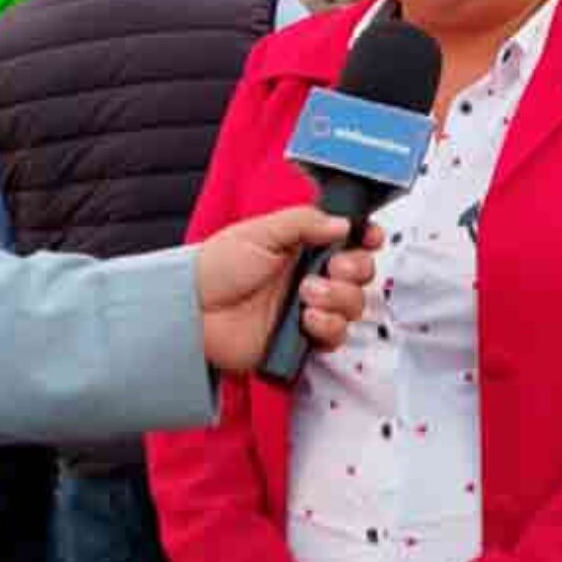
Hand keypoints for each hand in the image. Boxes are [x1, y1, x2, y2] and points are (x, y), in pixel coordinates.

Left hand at [194, 208, 379, 373]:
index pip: (349, 240)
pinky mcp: (303, 340)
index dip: (365, 239)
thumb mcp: (261, 231)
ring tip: (306, 295)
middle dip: (355, 270)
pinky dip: (327, 326)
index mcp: (303, 246)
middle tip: (333, 268)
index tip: (368, 237)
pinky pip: (336, 336)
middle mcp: (311, 276)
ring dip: (338, 298)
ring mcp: (309, 309)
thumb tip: (343, 223)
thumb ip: (305, 221)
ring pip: (354, 306)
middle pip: (360, 274)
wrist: (193, 311)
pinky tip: (306, 319)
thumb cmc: (216, 268)